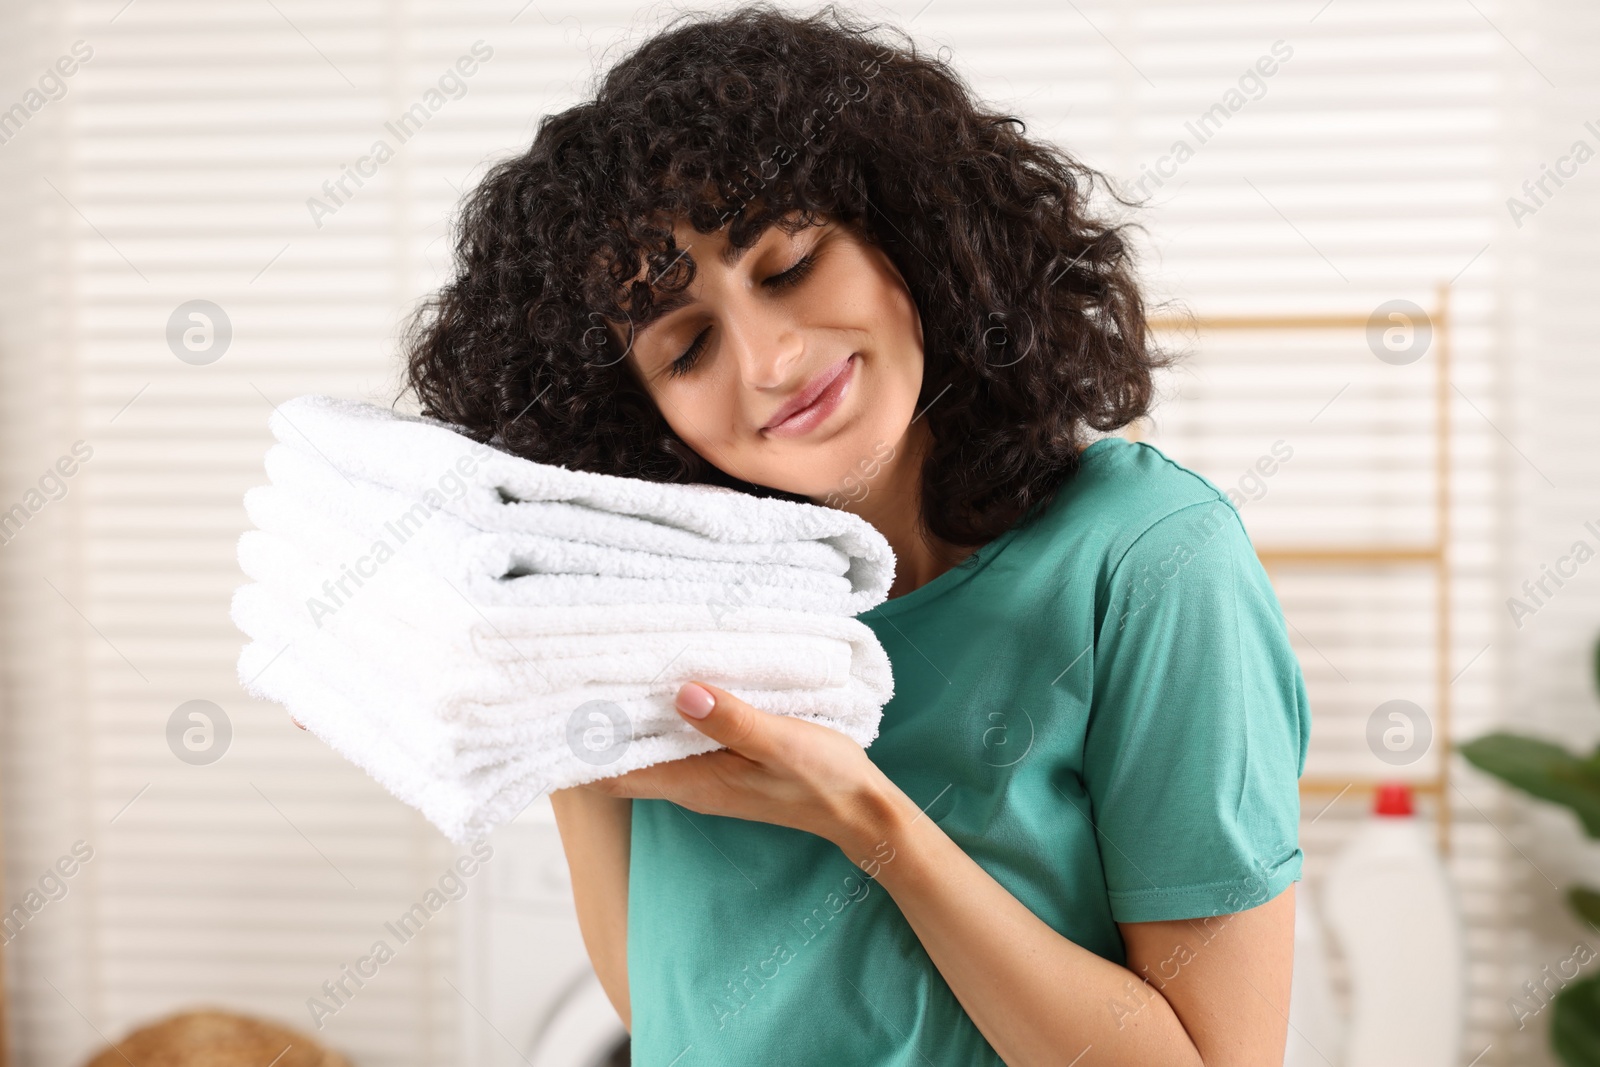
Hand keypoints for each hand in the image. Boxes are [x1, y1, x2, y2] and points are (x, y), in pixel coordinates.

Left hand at [582, 681, 894, 849]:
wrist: (857, 808)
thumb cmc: (821, 777)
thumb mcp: (780, 742)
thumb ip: (731, 720)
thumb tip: (680, 693)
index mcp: (692, 782)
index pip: (610, 776)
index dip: (578, 750)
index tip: (556, 711)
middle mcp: (687, 784)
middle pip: (620, 761)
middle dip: (595, 728)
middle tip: (572, 678)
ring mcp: (703, 777)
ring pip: (645, 750)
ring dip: (626, 721)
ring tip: (606, 674)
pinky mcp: (720, 766)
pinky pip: (672, 745)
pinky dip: (658, 721)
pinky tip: (662, 689)